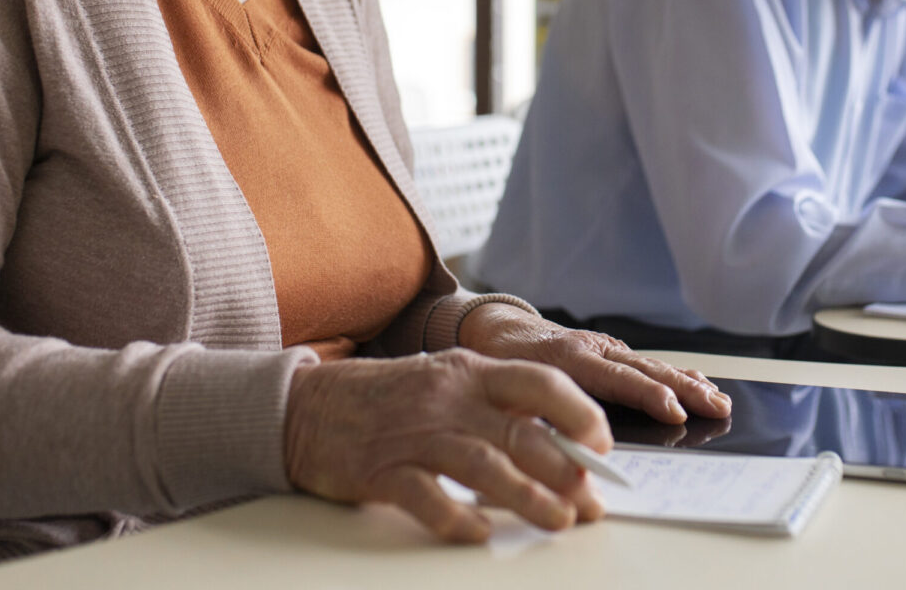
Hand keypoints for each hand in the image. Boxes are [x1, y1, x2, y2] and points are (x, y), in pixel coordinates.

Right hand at [284, 350, 608, 541]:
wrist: (304, 407)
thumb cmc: (387, 398)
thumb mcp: (446, 382)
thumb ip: (496, 405)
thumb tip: (559, 443)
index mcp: (470, 371)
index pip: (541, 383)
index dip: (580, 414)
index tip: (601, 447)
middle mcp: (449, 398)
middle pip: (522, 433)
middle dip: (567, 471)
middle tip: (590, 502)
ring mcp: (415, 435)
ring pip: (487, 467)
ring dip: (530, 499)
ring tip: (559, 521)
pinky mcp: (382, 472)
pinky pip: (429, 498)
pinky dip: (458, 518)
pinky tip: (480, 533)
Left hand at [458, 304, 731, 424]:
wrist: (499, 329)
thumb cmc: (500, 363)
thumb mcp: (508, 389)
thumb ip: (538, 415)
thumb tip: (569, 448)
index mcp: (568, 359)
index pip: (617, 379)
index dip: (648, 396)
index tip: (675, 412)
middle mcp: (593, 348)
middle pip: (646, 370)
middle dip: (684, 390)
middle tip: (715, 407)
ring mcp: (605, 347)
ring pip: (652, 365)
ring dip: (689, 382)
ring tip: (719, 400)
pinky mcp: (611, 351)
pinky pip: (648, 364)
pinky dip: (677, 374)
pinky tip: (700, 383)